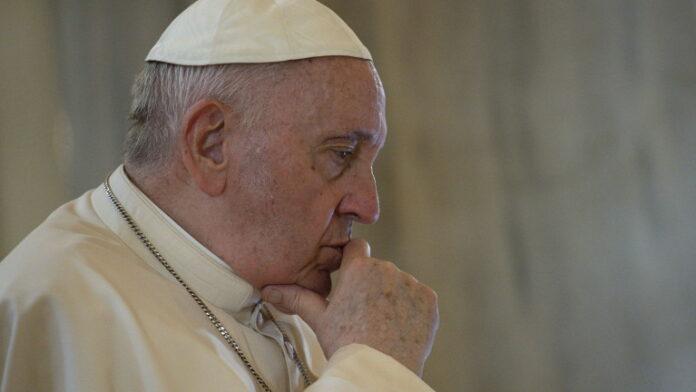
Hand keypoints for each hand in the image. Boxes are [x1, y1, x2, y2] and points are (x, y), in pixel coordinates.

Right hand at [261, 239, 438, 375]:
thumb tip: (268, 290)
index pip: (356, 247)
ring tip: (381, 324)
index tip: (350, 277)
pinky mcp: (430, 299)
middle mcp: (387, 268)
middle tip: (363, 313)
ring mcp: (411, 283)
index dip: (352, 261)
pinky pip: (419, 298)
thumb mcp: (319, 319)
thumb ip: (297, 298)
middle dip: (372, 284)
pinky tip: (399, 327)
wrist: (379, 369)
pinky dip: (412, 309)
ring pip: (399, 283)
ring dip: (393, 296)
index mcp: (358, 267)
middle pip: (378, 268)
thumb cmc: (346, 344)